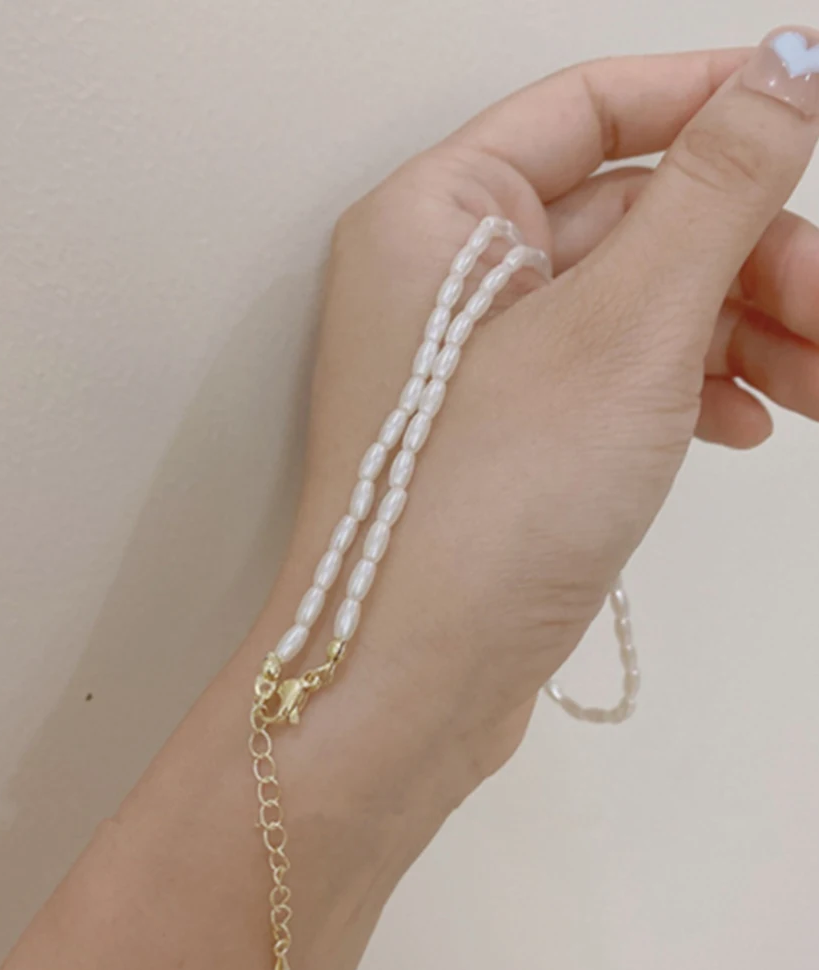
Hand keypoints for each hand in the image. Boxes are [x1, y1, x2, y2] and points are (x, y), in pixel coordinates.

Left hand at [266, 32, 818, 799]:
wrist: (416, 677)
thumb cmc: (484, 507)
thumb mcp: (623, 327)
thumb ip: (712, 188)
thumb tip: (789, 66)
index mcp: (437, 216)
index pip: (586, 108)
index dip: (706, 98)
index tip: (812, 111)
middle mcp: (444, 276)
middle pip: (629, 211)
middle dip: (749, 251)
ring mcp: (474, 359)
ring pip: (635, 299)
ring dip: (740, 326)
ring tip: (817, 381)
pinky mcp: (507, 429)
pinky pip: (616, 371)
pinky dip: (690, 384)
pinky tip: (747, 422)